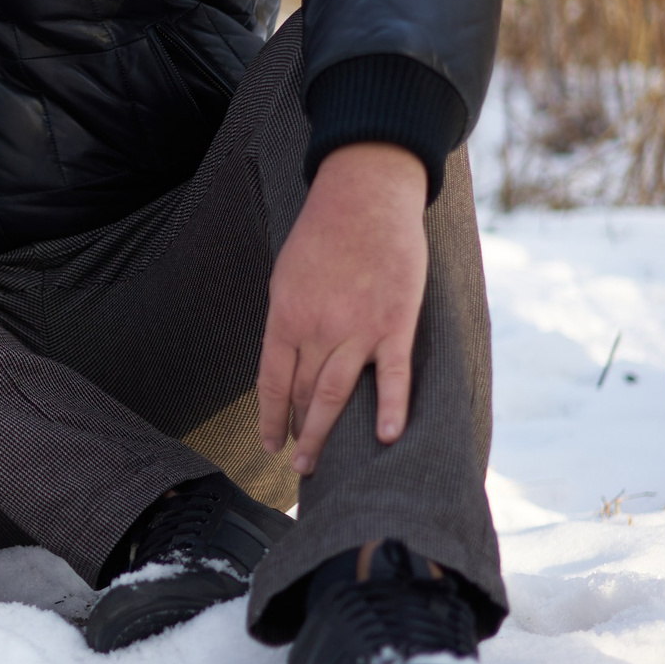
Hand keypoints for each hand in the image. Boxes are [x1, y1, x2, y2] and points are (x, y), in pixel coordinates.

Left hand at [256, 142, 428, 476]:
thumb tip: (285, 360)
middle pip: (301, 394)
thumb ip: (287, 321)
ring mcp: (357, 329)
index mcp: (285, 316)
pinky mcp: (395, 324)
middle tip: (299, 465)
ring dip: (325, 433)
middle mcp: (317, 328)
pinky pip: (392, 375)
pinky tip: (384, 437)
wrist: (365, 198)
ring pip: (335, 394)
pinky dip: (390, 408)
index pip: (271, 382)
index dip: (269, 418)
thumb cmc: (322, 235)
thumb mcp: (286, 277)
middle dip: (297, 433)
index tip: (269, 444)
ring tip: (318, 464)